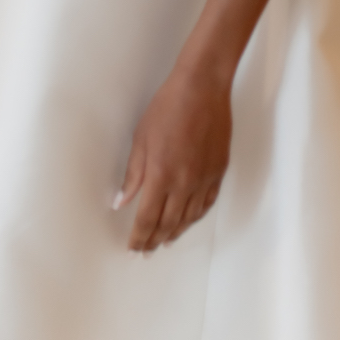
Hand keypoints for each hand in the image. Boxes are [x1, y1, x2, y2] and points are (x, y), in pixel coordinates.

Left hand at [115, 66, 231, 251]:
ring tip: (166, 241)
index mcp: (161, 175)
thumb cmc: (168, 107)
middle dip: (155, 240)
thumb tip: (121, 201)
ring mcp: (204, 179)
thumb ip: (133, 174)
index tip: (133, 248)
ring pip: (189, 217)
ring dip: (176, 232)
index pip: (147, 218)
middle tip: (146, 251)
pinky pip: (207, 203)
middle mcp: (184, 183)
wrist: (202, 88)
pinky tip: (189, 220)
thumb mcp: (141, 139)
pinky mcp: (218, 171)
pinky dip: (196, 217)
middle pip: (168, 223)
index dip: (139, 237)